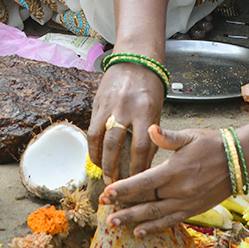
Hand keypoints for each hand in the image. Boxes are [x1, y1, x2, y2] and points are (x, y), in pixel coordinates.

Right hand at [88, 63, 164, 180]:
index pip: (141, 147)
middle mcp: (125, 109)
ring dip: (100, 161)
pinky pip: (92, 130)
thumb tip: (145, 165)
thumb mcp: (156, 110)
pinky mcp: (98, 103)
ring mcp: (109, 106)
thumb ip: (150, 135)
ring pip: (99, 139)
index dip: (138, 168)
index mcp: (145, 111)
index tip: (138, 183)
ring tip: (104, 176)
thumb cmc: (150, 88)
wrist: (135, 60)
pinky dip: (92, 147)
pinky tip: (96, 158)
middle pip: (115, 145)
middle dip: (114, 169)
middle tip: (115, 187)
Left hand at [100, 124, 231, 235]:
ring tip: (115, 223)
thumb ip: (167, 137)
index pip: (143, 182)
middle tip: (104, 211)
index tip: (107, 192)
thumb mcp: (189, 136)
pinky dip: (154, 228)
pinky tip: (140, 232)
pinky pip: (170, 222)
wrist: (238, 161)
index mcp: (174, 171)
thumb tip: (151, 129)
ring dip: (134, 220)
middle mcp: (179, 191)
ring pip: (155, 215)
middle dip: (123, 207)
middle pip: (145, 203)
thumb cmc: (212, 144)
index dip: (124, 188)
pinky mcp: (193, 210)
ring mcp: (186, 203)